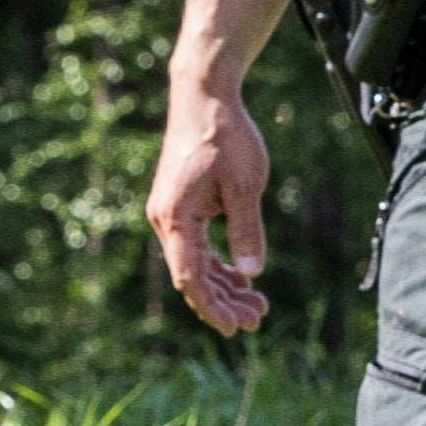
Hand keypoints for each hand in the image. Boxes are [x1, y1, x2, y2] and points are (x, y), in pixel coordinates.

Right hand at [148, 77, 274, 334]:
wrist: (203, 96)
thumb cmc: (225, 135)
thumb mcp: (245, 184)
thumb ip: (247, 231)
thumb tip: (251, 275)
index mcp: (177, 218)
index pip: (190, 279)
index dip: (212, 308)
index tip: (235, 328)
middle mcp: (166, 220)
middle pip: (192, 277)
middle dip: (224, 302)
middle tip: (259, 318)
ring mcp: (171, 214)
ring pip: (195, 264)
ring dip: (224, 286)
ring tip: (257, 304)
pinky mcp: (180, 206)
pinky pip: (196, 246)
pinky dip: (218, 264)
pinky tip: (241, 279)